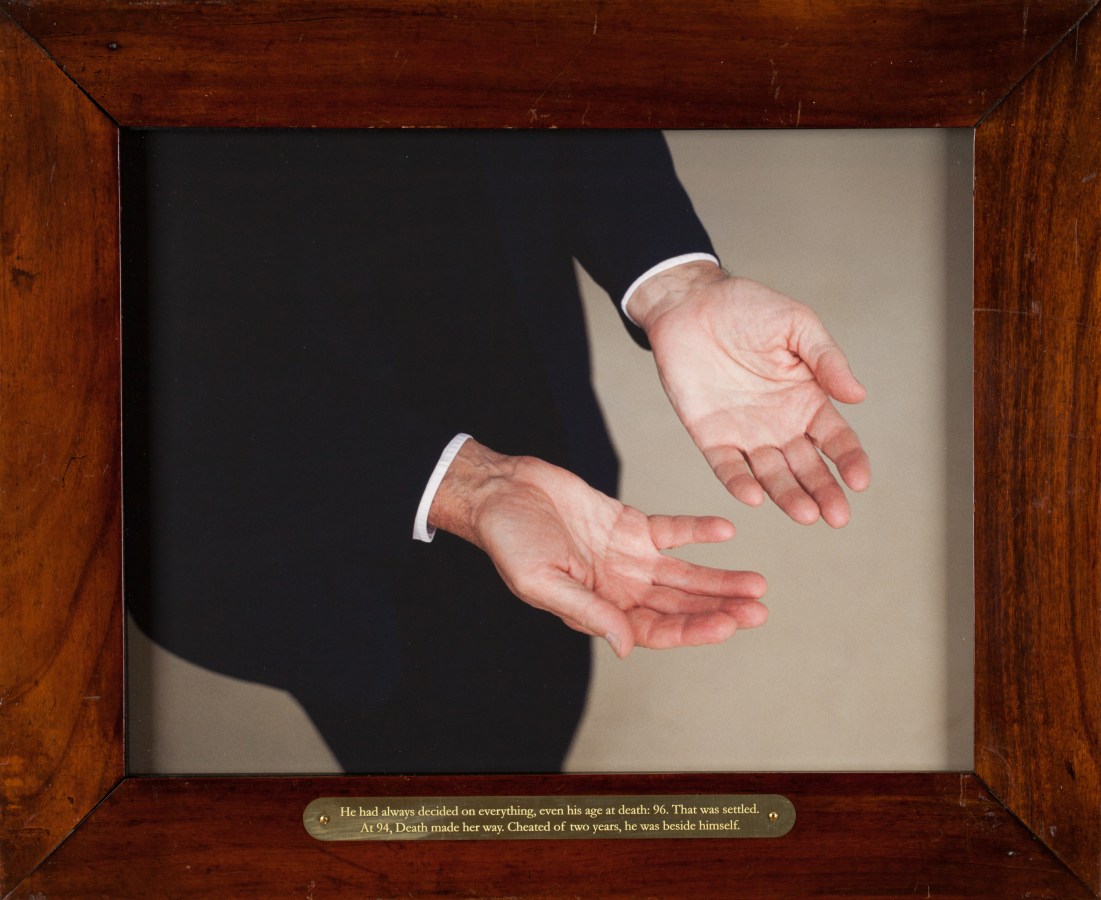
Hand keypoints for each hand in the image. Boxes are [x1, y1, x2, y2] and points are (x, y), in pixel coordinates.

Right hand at [429, 439, 767, 657]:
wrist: (501, 492)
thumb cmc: (509, 541)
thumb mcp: (542, 581)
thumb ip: (587, 611)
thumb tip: (625, 647)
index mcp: (598, 611)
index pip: (655, 629)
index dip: (692, 630)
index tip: (729, 624)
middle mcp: (619, 589)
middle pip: (679, 606)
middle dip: (719, 608)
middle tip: (759, 609)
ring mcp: (628, 557)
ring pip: (684, 573)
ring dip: (719, 579)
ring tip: (757, 583)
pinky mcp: (630, 524)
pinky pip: (672, 530)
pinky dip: (698, 531)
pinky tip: (726, 532)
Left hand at [629, 262, 870, 527]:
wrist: (689, 303)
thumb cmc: (748, 308)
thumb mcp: (796, 325)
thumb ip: (826, 359)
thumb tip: (858, 396)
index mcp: (808, 399)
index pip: (835, 439)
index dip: (849, 460)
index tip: (860, 481)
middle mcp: (780, 425)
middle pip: (807, 466)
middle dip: (824, 491)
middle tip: (837, 516)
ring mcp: (745, 433)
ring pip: (771, 474)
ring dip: (787, 496)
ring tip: (804, 514)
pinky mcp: (710, 435)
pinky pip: (726, 466)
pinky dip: (739, 482)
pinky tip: (754, 496)